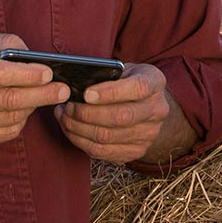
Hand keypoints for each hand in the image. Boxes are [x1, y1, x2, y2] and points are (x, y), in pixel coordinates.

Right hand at [0, 32, 69, 148]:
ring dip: (32, 108)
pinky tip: (22, 110)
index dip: (27, 75)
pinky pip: (3, 133)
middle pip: (8, 100)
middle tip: (63, 89)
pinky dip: (18, 121)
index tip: (49, 72)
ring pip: (9, 119)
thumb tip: (29, 53)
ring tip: (43, 96)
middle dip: (41, 95)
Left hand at [54, 63, 182, 163]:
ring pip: (108, 137)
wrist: (146, 106)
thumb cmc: (127, 82)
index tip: (86, 93)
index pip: (138, 88)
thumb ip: (108, 74)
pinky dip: (81, 142)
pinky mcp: (136, 152)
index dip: (110, 92)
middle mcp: (157, 110)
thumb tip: (77, 85)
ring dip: (78, 128)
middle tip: (68, 106)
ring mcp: (149, 134)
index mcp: (155, 83)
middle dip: (87, 113)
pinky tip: (71, 130)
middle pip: (121, 117)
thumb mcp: (124, 70)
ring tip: (64, 116)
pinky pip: (103, 152)